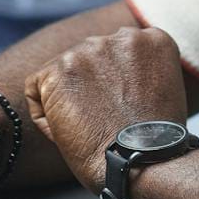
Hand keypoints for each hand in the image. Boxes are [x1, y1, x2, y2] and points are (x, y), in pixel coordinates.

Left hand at [25, 26, 187, 192]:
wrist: (138, 163)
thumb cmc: (153, 143)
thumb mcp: (163, 91)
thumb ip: (142, 71)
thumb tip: (118, 72)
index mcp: (152, 40)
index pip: (118, 52)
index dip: (115, 85)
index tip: (123, 108)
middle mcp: (121, 36)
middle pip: (89, 59)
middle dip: (90, 88)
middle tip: (103, 120)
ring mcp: (88, 50)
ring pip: (62, 73)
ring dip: (69, 100)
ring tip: (90, 128)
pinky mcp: (59, 70)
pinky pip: (35, 88)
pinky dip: (45, 114)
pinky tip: (68, 132)